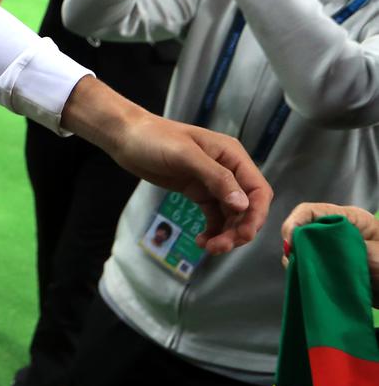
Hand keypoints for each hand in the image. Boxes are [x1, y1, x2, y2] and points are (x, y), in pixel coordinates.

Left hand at [62, 78, 270, 252]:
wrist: (126, 137)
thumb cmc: (154, 138)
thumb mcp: (185, 155)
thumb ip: (216, 178)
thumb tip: (243, 205)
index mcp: (232, 156)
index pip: (258, 190)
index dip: (256, 215)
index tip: (244, 235)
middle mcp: (228, 170)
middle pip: (247, 207)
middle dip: (239, 229)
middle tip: (219, 248)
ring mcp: (213, 182)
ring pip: (232, 215)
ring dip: (226, 234)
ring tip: (208, 248)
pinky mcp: (198, 192)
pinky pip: (214, 216)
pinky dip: (213, 230)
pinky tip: (202, 240)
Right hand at [282, 202, 378, 305]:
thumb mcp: (369, 254)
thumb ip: (337, 247)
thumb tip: (303, 248)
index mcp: (350, 219)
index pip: (311, 211)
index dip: (295, 223)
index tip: (291, 243)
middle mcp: (339, 232)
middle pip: (303, 229)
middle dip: (294, 244)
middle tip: (294, 262)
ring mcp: (334, 250)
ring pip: (303, 249)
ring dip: (299, 261)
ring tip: (303, 274)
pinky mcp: (332, 268)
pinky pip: (310, 266)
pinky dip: (304, 272)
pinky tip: (307, 280)